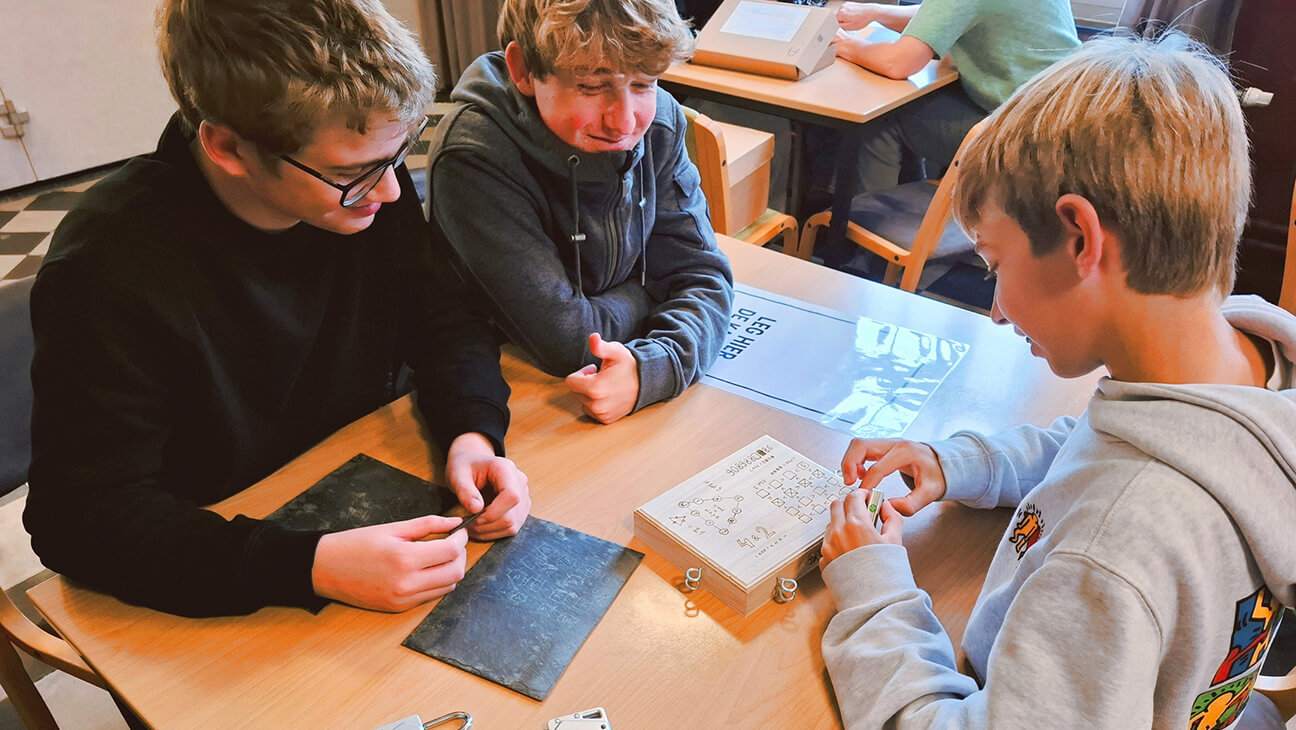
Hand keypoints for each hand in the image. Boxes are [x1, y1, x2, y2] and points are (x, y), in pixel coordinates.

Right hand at [312, 514, 468, 611]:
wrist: (324, 568)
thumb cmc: (355, 544)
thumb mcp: (392, 528)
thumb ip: (427, 524)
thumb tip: (455, 520)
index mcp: (404, 558)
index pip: (451, 552)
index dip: (461, 539)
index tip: (459, 530)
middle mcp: (406, 583)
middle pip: (455, 573)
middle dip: (460, 556)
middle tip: (454, 542)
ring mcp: (403, 599)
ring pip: (447, 587)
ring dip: (451, 570)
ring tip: (441, 554)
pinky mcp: (398, 608)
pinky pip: (430, 596)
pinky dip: (437, 582)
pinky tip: (428, 569)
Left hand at [446, 432, 530, 539]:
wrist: (472, 462)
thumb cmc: (465, 466)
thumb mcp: (458, 475)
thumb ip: (465, 491)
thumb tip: (476, 509)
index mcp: (506, 469)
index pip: (511, 496)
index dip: (493, 512)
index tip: (473, 517)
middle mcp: (520, 483)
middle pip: (512, 516)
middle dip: (487, 525)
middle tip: (467, 524)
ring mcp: (523, 497)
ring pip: (512, 525)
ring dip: (489, 531)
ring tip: (471, 525)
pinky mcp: (520, 509)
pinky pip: (511, 527)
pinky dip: (494, 531)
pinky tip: (480, 525)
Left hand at [564, 333, 639, 423]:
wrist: (647, 384)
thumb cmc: (629, 366)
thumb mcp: (615, 352)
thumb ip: (601, 347)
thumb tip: (593, 337)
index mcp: (595, 388)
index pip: (570, 381)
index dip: (580, 373)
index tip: (594, 369)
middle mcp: (596, 405)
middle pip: (576, 392)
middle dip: (585, 383)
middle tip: (601, 376)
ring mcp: (601, 414)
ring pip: (582, 402)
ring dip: (589, 394)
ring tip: (606, 386)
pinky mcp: (605, 420)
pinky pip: (591, 411)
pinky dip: (596, 404)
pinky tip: (608, 396)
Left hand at [820, 490, 902, 568]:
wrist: (874, 600)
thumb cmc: (885, 574)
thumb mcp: (895, 541)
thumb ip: (892, 518)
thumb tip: (886, 507)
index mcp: (856, 525)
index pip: (853, 496)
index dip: (861, 494)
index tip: (867, 497)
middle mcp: (838, 533)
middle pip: (837, 505)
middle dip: (848, 504)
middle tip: (860, 511)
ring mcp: (828, 547)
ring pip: (830, 523)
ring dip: (841, 521)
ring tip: (857, 533)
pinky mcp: (824, 560)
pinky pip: (827, 541)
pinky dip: (837, 539)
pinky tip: (850, 549)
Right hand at [837, 2, 878, 30]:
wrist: (871, 12)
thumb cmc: (863, 19)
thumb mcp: (850, 27)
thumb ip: (839, 27)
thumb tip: (832, 27)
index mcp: (840, 13)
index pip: (833, 22)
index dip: (838, 26)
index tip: (843, 27)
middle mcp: (842, 7)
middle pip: (837, 18)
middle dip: (842, 22)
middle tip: (850, 24)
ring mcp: (846, 4)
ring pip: (842, 15)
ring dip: (846, 18)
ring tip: (854, 19)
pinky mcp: (850, 4)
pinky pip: (846, 11)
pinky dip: (849, 14)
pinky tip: (855, 16)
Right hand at [841, 439, 945, 515]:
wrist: (943, 463)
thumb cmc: (937, 475)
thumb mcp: (930, 492)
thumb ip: (911, 504)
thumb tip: (889, 507)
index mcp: (905, 453)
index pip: (878, 467)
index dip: (868, 484)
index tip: (864, 496)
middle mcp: (893, 443)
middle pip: (860, 445)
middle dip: (849, 464)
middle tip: (849, 482)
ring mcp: (887, 443)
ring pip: (858, 445)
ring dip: (850, 461)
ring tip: (853, 479)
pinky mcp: (882, 447)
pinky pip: (862, 448)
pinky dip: (855, 460)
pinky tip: (861, 475)